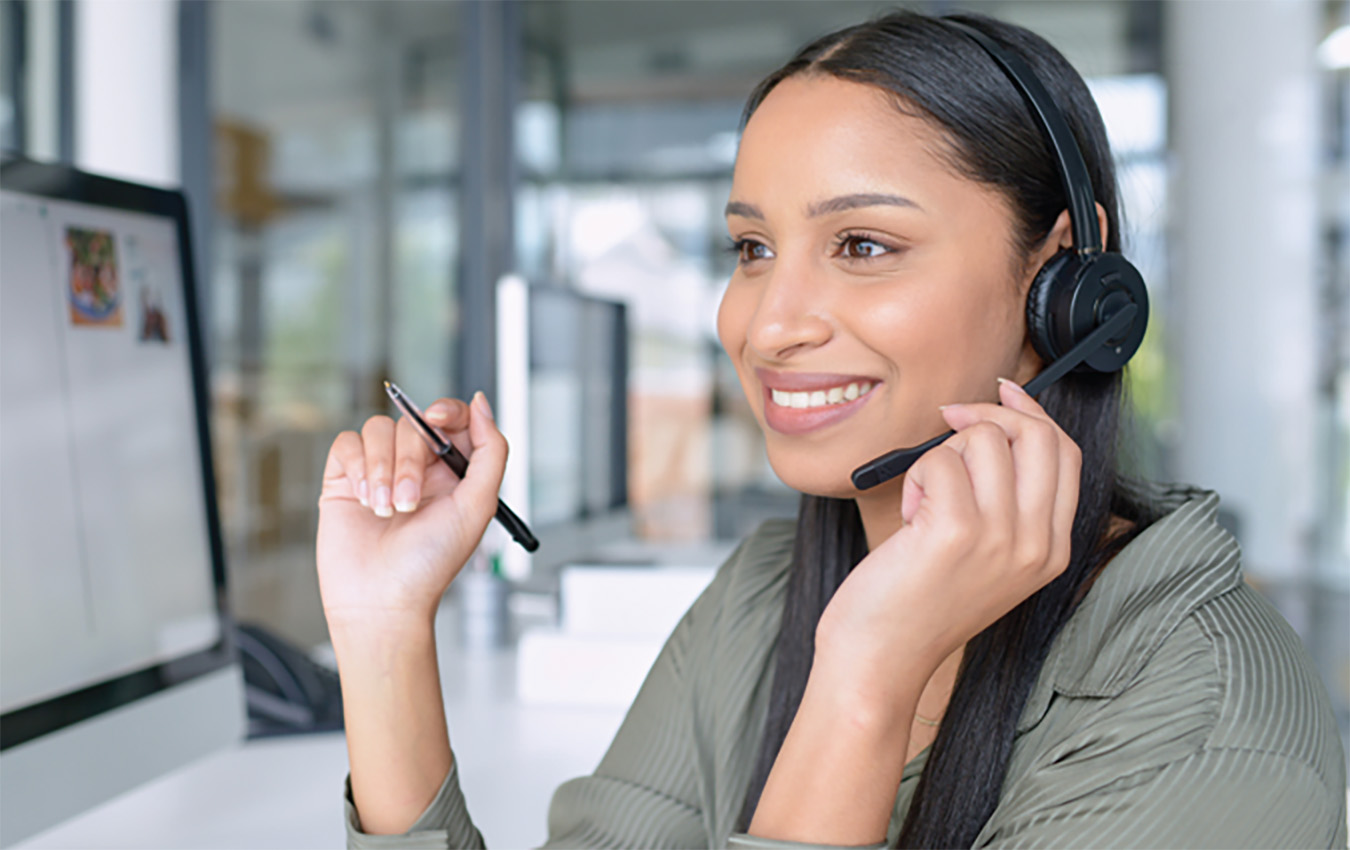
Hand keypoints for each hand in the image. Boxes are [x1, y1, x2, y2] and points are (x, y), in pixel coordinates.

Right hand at [315, 392, 506, 628]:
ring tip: (385, 510)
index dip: (446, 410)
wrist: (381, 600)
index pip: (452, 418)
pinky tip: (363, 499)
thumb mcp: (478, 506)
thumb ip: (491, 452)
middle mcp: (416, 468)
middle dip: (410, 461)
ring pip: (379, 430)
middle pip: (412, 424)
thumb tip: (482, 403)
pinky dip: (357, 468)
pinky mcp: (345, 478)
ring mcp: (379, 471)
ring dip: (382, 470)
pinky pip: (348, 443)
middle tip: (409, 502)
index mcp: (451, 472)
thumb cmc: (430, 564)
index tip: (436, 421)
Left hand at [816, 378, 1080, 706]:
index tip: (1002, 393)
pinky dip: (915, 477)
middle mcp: (1036, 544)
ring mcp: (1001, 538)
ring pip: (983, 440)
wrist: (881, 658)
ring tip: (925, 500)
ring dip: (942, 455)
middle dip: (989, 415)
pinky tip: (910, 516)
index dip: (1033, 413)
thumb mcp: (984, 554)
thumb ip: (1005, 500)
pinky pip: (938, 460)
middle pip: (1037, 436)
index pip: (1066, 454)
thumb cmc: (917, 601)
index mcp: (1051, 550)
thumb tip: (997, 420)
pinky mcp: (955, 531)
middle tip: (950, 423)